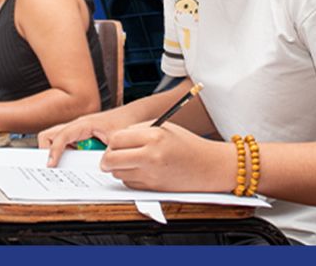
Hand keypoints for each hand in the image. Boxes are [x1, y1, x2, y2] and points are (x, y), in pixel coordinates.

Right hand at [42, 110, 131, 165]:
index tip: (51, 164)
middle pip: (49, 135)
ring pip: (56, 139)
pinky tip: (79, 159)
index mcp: (83, 124)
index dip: (54, 151)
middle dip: (47, 149)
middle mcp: (76, 125)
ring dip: (58, 151)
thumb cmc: (125, 121)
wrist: (134, 114)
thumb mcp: (116, 139)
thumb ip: (107, 153)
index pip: (61, 136)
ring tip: (68, 163)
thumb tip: (98, 167)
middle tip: (52, 164)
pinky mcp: (81, 135)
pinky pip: (67, 143)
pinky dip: (67, 152)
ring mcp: (77, 130)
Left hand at [98, 122, 236, 192]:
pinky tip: (141, 171)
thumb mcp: (162, 127)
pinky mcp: (154, 188)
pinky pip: (129, 183)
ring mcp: (152, 174)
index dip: (111, 143)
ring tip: (130, 162)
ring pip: (118, 173)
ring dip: (119, 169)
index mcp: (153, 136)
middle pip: (111, 159)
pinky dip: (130, 178)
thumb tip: (112, 141)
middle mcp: (151, 156)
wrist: (209, 166)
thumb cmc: (186, 144)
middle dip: (106, 159)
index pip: (116, 139)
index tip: (112, 145)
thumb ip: (136, 131)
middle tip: (108, 158)